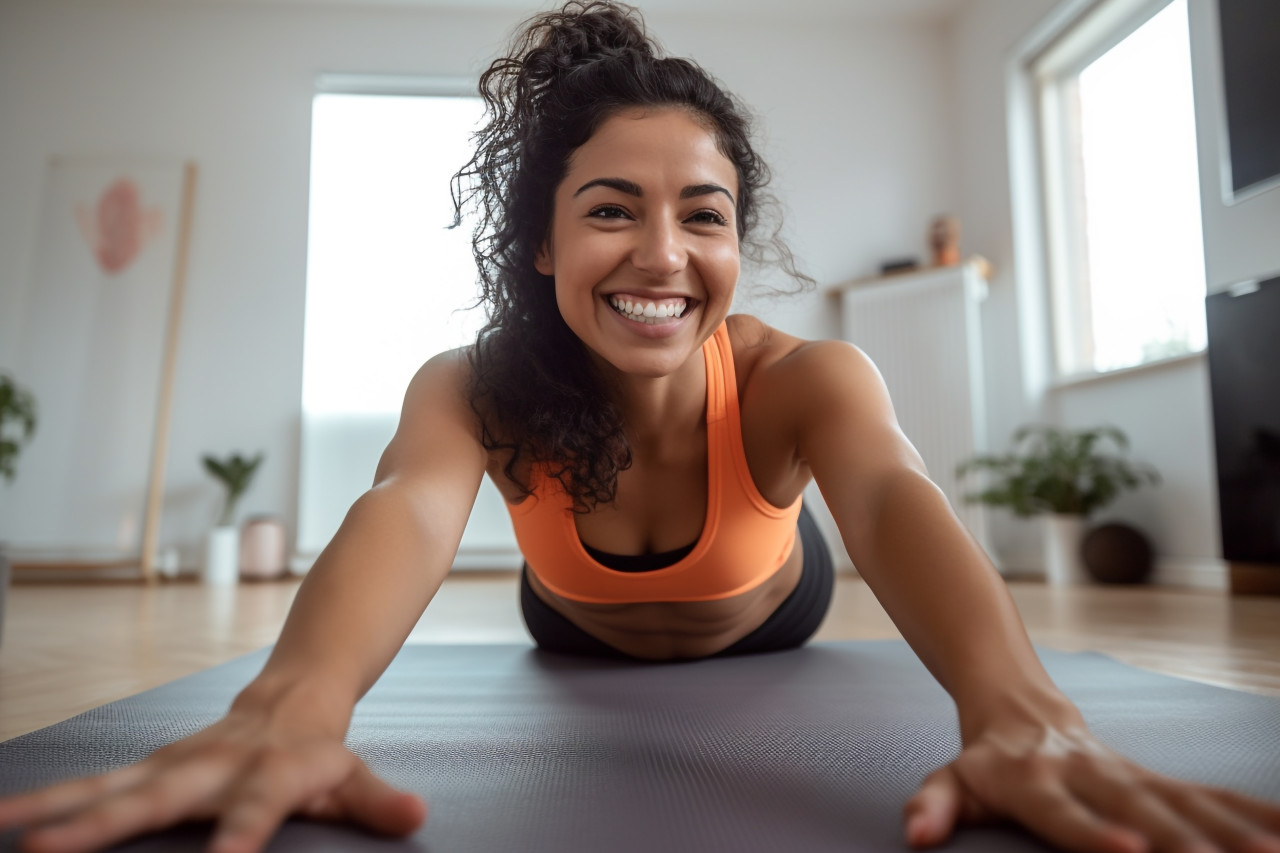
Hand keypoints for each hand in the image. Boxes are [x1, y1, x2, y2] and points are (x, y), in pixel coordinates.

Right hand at [0, 710, 425, 852]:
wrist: (293, 696)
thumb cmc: (321, 752)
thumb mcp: (353, 777)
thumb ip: (376, 802)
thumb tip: (417, 816)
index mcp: (270, 773)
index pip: (257, 809)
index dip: (241, 835)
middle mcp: (214, 767)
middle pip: (158, 797)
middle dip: (105, 824)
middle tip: (51, 851)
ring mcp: (175, 765)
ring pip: (110, 787)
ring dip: (56, 809)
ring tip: (8, 832)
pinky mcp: (149, 768)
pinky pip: (93, 785)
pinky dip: (47, 801)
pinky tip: (7, 820)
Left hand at [903, 719, 1279, 852]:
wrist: (1019, 707)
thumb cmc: (984, 759)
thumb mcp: (951, 779)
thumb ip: (934, 805)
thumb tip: (916, 833)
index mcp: (1034, 781)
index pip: (1065, 813)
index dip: (1094, 833)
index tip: (1131, 851)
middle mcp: (1088, 774)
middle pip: (1140, 809)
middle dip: (1187, 840)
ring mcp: (1128, 774)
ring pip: (1185, 802)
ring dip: (1233, 829)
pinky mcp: (1156, 778)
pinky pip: (1209, 795)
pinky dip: (1252, 811)